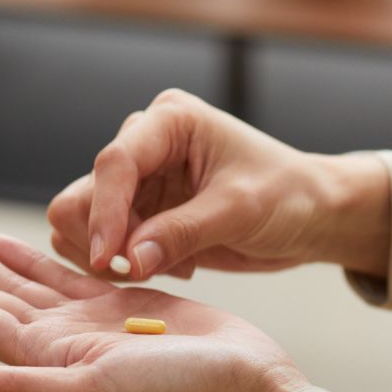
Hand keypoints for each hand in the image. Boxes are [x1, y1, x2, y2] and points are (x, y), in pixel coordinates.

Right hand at [48, 88, 391, 279]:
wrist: (310, 216)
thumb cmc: (288, 196)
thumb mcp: (239, 211)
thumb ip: (182, 233)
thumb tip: (128, 261)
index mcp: (169, 122)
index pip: (115, 164)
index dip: (104, 213)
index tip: (108, 260)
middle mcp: (144, 144)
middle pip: (84, 193)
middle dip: (103, 238)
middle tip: (142, 269)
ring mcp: (137, 180)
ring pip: (80, 220)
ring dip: (109, 255)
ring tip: (165, 266)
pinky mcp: (138, 212)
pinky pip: (101, 242)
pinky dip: (122, 264)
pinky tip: (172, 265)